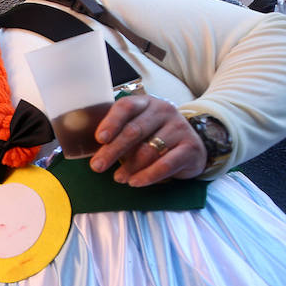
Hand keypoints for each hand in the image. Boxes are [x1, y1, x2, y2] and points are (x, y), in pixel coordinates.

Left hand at [89, 95, 206, 186]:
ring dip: (129, 167)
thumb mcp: (137, 128)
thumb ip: (119, 134)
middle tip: (97, 166)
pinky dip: (147, 176)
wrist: (191, 146)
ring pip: (148, 150)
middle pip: (134, 130)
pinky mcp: (190, 147)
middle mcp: (164, 111)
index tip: (99, 139)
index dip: (111, 122)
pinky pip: (165, 164)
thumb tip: (94, 152)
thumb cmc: (155, 137)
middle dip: (113, 150)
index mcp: (146, 103)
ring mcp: (179, 128)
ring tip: (118, 178)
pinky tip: (135, 182)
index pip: (126, 107)